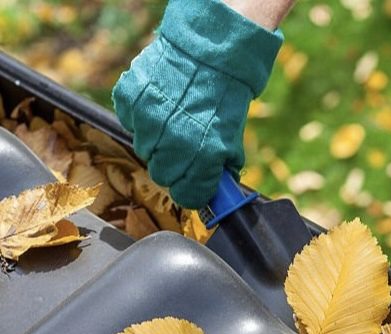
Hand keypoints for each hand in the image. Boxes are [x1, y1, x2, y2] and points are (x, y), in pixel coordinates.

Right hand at [112, 0, 282, 207]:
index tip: (194, 185)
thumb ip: (221, 168)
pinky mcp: (129, 100)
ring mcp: (147, 121)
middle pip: (163, 175)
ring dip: (157, 141)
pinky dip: (141, 118)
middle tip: (185, 148)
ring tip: (173, 119)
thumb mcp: (232, 138)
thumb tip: (217, 190)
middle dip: (174, 167)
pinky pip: (130, 122)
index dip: (192, 191)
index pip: (187, 195)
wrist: (209, 52)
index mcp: (202, 157)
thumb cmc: (224, 97)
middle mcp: (172, 143)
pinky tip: (159, 104)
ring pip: (144, 149)